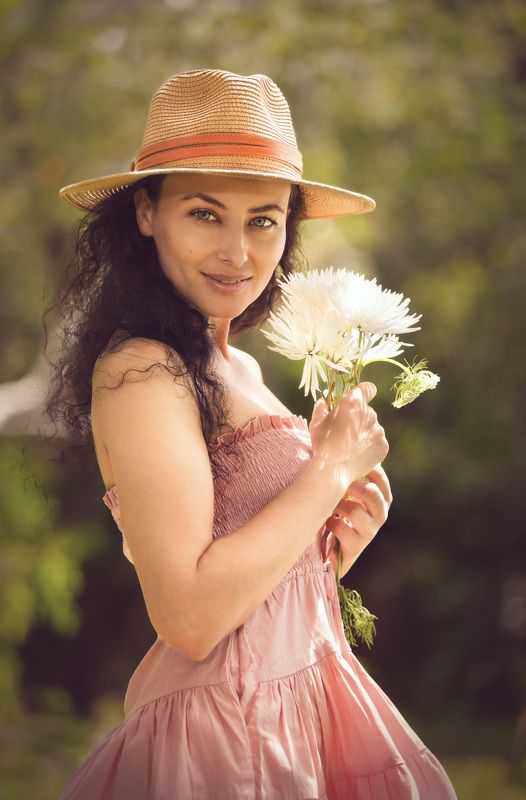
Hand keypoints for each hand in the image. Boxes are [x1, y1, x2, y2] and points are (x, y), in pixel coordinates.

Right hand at [309, 382, 388, 489]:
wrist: (333, 469)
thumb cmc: (322, 442)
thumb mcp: (316, 422)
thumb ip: (321, 408)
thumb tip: (323, 402)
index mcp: (354, 402)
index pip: (367, 388)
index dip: (364, 392)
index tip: (359, 399)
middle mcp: (370, 413)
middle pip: (367, 411)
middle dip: (358, 418)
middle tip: (345, 431)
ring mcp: (379, 430)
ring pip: (372, 428)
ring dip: (364, 433)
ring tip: (349, 447)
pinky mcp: (383, 445)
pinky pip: (377, 443)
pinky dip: (369, 447)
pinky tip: (357, 454)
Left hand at [321, 464, 392, 578]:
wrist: (334, 548)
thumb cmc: (340, 511)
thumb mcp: (347, 491)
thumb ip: (349, 473)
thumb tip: (339, 444)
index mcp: (382, 497)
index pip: (379, 477)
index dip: (361, 469)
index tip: (345, 465)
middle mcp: (380, 514)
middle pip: (371, 493)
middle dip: (350, 487)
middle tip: (336, 487)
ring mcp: (370, 531)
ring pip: (355, 511)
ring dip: (337, 506)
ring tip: (330, 507)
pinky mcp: (357, 547)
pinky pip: (343, 529)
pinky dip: (331, 524)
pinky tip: (328, 523)